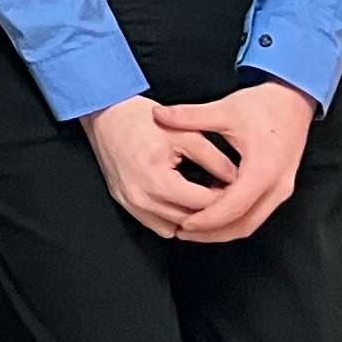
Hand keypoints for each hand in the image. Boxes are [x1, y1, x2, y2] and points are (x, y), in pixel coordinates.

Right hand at [83, 93, 235, 238]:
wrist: (104, 112)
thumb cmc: (141, 119)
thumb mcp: (185, 133)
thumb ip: (214, 159)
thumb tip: (237, 180)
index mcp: (157, 180)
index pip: (203, 204)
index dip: (226, 198)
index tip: (236, 188)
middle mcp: (141, 198)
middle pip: (190, 221)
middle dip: (212, 211)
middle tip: (225, 194)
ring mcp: (130, 202)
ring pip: (174, 228)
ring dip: (192, 218)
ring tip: (204, 198)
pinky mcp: (123, 202)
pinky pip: (156, 225)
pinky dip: (172, 219)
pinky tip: (182, 202)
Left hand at [153, 79, 316, 243]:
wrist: (294, 100)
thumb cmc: (263, 104)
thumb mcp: (224, 108)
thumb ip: (190, 115)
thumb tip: (157, 115)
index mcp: (264, 170)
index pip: (234, 206)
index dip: (207, 219)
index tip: (184, 223)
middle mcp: (277, 186)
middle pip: (244, 224)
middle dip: (213, 232)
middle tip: (183, 231)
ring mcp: (281, 190)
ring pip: (251, 222)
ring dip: (224, 229)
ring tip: (192, 226)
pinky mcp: (279, 188)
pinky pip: (256, 212)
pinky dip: (234, 217)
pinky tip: (210, 209)